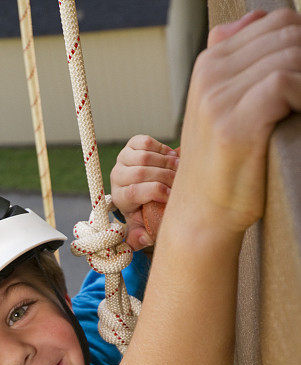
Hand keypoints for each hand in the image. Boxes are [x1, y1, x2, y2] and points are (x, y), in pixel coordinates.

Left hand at [110, 135, 178, 249]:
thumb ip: (143, 236)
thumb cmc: (146, 209)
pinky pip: (146, 142)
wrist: (140, 187)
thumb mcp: (144, 225)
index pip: (135, 191)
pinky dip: (161, 149)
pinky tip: (170, 158)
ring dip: (166, 162)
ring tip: (178, 169)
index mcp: (120, 198)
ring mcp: (122, 159)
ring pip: (145, 156)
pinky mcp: (130, 145)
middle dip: (166, 176)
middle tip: (181, 180)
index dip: (157, 191)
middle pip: (141, 172)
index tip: (172, 196)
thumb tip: (145, 239)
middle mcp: (116, 176)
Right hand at [174, 8, 300, 233]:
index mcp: (209, 64)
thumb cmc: (222, 166)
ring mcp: (218, 98)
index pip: (276, 23)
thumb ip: (236, 63)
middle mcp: (210, 75)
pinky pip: (284, 82)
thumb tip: (258, 21)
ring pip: (290, 54)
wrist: (202, 215)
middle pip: (287, 33)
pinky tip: (299, 117)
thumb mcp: (220, 107)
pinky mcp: (233, 123)